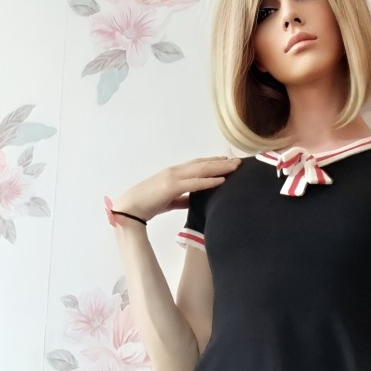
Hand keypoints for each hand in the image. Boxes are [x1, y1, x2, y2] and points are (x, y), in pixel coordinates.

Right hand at [110, 154, 242, 223]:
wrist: (130, 208)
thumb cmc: (147, 204)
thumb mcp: (169, 200)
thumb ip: (181, 198)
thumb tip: (193, 200)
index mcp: (174, 173)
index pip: (197, 165)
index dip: (213, 162)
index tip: (228, 161)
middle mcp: (175, 171)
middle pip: (203, 164)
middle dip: (222, 162)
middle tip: (239, 161)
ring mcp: (173, 177)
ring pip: (201, 170)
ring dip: (220, 168)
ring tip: (235, 167)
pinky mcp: (172, 187)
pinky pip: (194, 183)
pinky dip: (209, 181)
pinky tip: (222, 180)